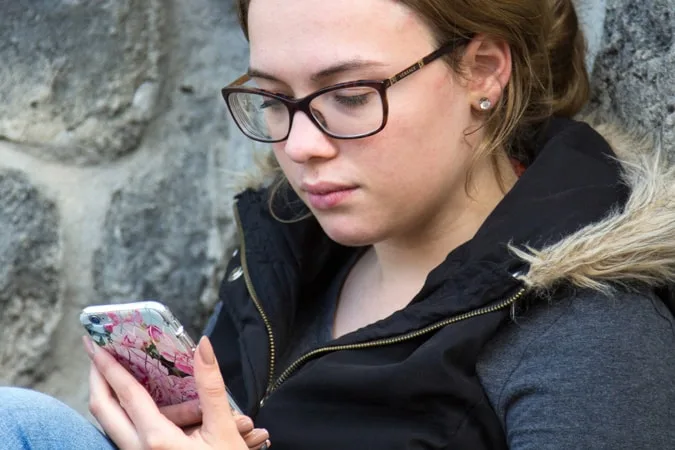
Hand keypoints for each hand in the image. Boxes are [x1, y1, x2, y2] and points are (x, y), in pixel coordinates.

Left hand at [84, 335, 270, 449]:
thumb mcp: (223, 428)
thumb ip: (210, 385)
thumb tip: (202, 346)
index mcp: (157, 440)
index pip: (126, 394)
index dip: (109, 367)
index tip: (96, 345)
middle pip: (103, 410)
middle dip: (98, 379)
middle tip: (97, 353)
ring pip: (112, 425)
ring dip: (112, 398)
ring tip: (119, 375)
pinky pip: (125, 436)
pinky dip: (126, 415)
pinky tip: (140, 405)